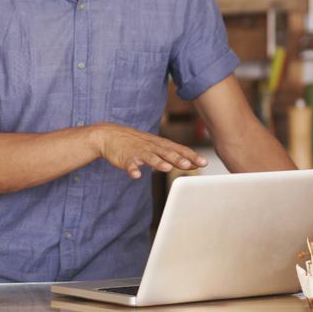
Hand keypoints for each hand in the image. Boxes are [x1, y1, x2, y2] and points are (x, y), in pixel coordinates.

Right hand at [92, 122, 206, 178]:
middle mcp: (150, 146)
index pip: (178, 149)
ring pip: (149, 157)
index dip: (191, 155)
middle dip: (178, 158)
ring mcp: (137, 151)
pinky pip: (129, 164)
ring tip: (167, 168)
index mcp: (159, 144)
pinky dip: (133, 169)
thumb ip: (171, 155)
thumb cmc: (135, 142)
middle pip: (166, 152)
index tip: (203, 162)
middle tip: (189, 164)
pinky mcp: (124, 158)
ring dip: (158, 162)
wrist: (108, 136)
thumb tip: (191, 162)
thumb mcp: (154, 146)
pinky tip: (136, 175)